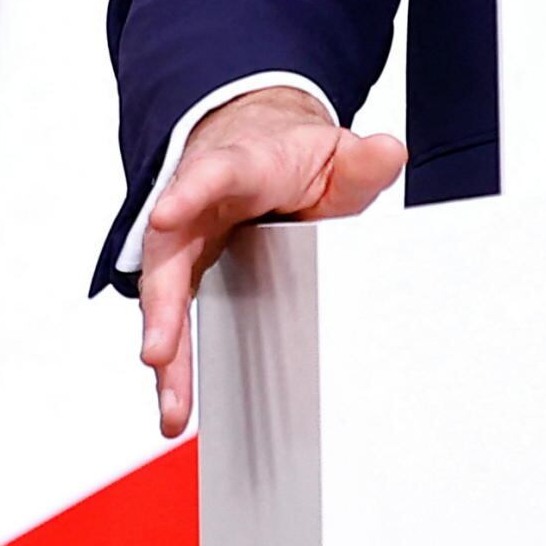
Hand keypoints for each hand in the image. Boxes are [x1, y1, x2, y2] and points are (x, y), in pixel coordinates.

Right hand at [133, 88, 406, 438]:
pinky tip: (175, 402)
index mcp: (238, 167)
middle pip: (169, 252)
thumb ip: (360, 160)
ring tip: (171, 405)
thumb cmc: (287, 154)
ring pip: (163, 294)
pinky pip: (172, 317)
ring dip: (166, 349)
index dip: (188, 194)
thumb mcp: (332, 152)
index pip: (211, 175)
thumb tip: (389, 153)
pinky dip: (174, 361)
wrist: (253, 140)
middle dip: (162, 306)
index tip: (165, 215)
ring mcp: (186, 238)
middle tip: (157, 353)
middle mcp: (198, 203)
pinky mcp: (185, 270)